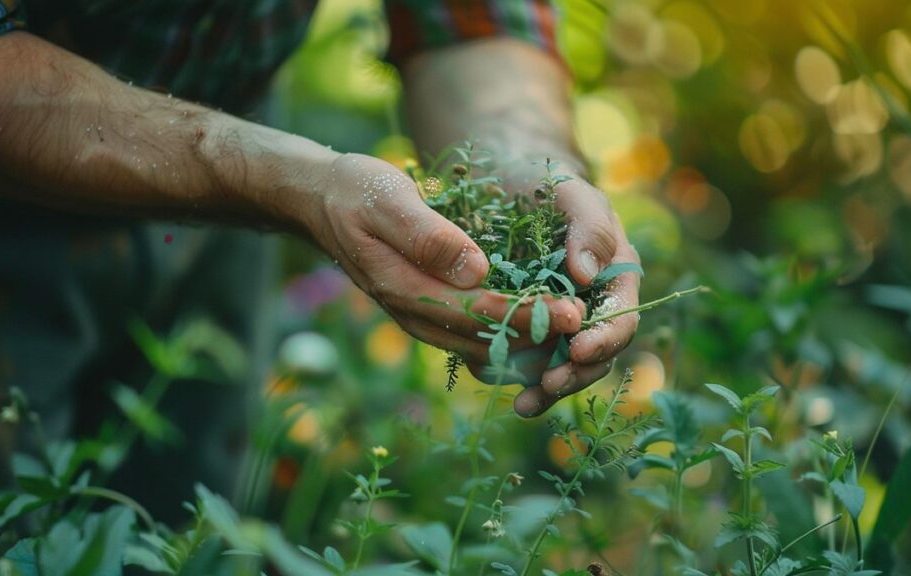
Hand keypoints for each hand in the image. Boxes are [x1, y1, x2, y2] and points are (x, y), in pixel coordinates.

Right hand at [297, 153, 584, 378]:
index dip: (528, 316)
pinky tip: (539, 327)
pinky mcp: (426, 309)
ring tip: (575, 336)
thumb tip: (477, 271)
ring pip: (479, 344)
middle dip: (538, 336)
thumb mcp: (388, 200)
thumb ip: (428, 237)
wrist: (321, 200)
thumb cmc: (356, 191)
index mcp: (405, 288)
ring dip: (525, 345)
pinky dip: (506, 337)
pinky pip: (470, 335)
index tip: (573, 312)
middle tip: (589, 328)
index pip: (477, 312)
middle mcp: (414, 312)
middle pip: (484, 338)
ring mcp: (419, 316)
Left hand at [498, 171, 641, 417]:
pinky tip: (487, 375)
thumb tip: (588, 276)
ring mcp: (555, 322)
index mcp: (614, 280)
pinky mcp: (520, 327)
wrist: (506, 182)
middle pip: (592, 356)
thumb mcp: (573, 193)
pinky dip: (506, 372)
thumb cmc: (548, 184)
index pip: (619, 321)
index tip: (581, 349)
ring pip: (557, 365)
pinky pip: (518, 357)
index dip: (604, 340)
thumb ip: (589, 227)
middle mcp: (588, 308)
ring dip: (543, 389)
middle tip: (547, 386)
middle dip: (573, 375)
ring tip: (522, 405)